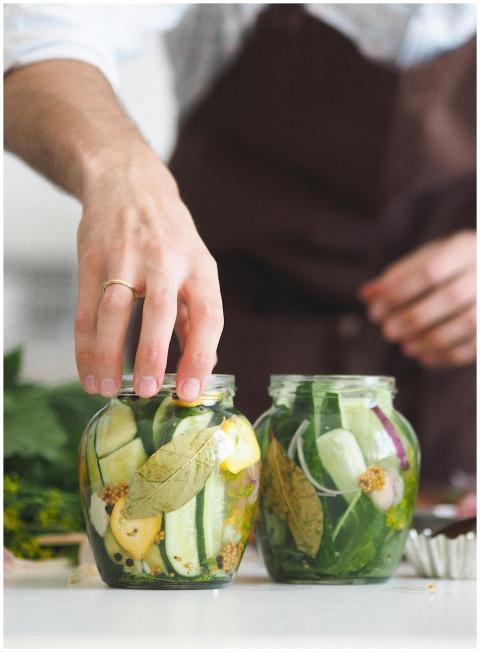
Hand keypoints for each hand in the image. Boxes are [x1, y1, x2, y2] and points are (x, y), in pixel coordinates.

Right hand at [76, 142, 222, 398]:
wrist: (129, 183)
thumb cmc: (169, 236)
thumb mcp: (196, 265)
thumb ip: (196, 314)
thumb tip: (203, 364)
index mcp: (199, 267)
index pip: (208, 316)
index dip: (200, 356)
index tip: (190, 392)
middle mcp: (165, 261)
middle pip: (160, 312)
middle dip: (153, 355)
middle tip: (148, 391)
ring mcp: (126, 258)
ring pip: (115, 313)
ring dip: (109, 355)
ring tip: (108, 389)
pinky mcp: (93, 258)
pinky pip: (85, 309)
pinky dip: (85, 346)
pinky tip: (89, 372)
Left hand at [359, 230, 475, 367]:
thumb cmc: (451, 265)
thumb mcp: (427, 259)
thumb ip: (397, 276)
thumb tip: (366, 295)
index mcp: (465, 248)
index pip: (429, 271)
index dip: (398, 292)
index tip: (375, 310)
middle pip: (451, 297)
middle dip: (414, 318)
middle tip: (387, 332)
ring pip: (467, 323)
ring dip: (431, 340)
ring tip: (405, 347)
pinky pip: (476, 346)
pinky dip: (448, 355)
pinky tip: (424, 357)